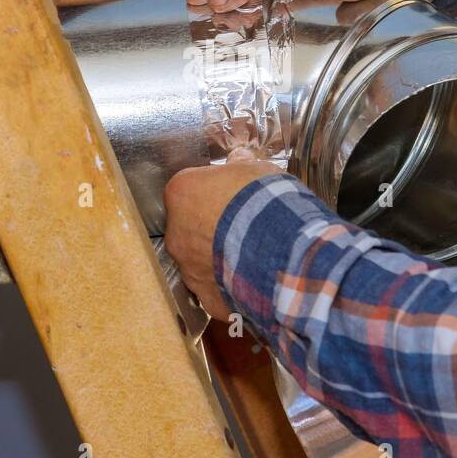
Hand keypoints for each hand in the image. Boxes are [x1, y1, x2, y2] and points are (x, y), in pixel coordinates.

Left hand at [163, 151, 283, 319]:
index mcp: (181, 194)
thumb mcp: (256, 170)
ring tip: (251, 255)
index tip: (229, 197)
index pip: (187, 191)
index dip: (210, 194)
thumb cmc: (263, 202)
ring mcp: (189, 269)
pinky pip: (217, 291)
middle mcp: (176, 233)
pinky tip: (254, 280)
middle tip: (241, 227)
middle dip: (210, 229)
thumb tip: (238, 160)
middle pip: (188, 228)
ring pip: (200, 262)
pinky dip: (231, 287)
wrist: (280, 246)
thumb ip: (240, 167)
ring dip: (220, 259)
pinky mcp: (208, 297)